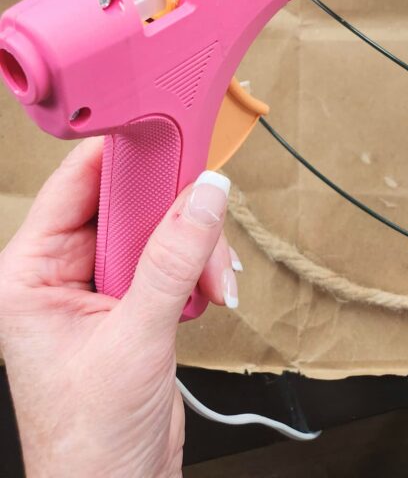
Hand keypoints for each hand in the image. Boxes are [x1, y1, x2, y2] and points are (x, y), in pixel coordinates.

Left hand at [0, 140, 240, 477]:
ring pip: (155, 229)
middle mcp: (59, 273)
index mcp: (30, 273)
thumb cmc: (90, 442)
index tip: (168, 133)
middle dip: (174, 217)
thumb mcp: (134, 340)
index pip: (75, 184)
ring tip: (211, 284)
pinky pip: (169, 259)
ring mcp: (97, 288)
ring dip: (193, 250)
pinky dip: (196, 271)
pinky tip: (206, 296)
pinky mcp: (130, 304)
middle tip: (207, 226)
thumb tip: (205, 197)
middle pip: (125, 202)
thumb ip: (173, 261)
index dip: (122, 156)